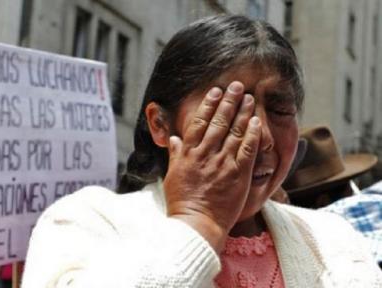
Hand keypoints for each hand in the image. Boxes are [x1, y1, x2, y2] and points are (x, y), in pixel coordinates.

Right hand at [164, 81, 261, 252]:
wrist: (196, 223)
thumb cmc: (182, 201)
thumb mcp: (171, 175)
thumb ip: (175, 154)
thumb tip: (173, 138)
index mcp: (188, 153)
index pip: (199, 122)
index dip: (208, 105)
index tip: (215, 91)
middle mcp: (205, 154)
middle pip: (219, 122)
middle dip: (228, 101)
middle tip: (236, 86)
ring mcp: (222, 163)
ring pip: (234, 132)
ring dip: (242, 112)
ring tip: (248, 97)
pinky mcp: (238, 174)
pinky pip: (247, 150)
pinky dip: (252, 134)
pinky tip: (257, 121)